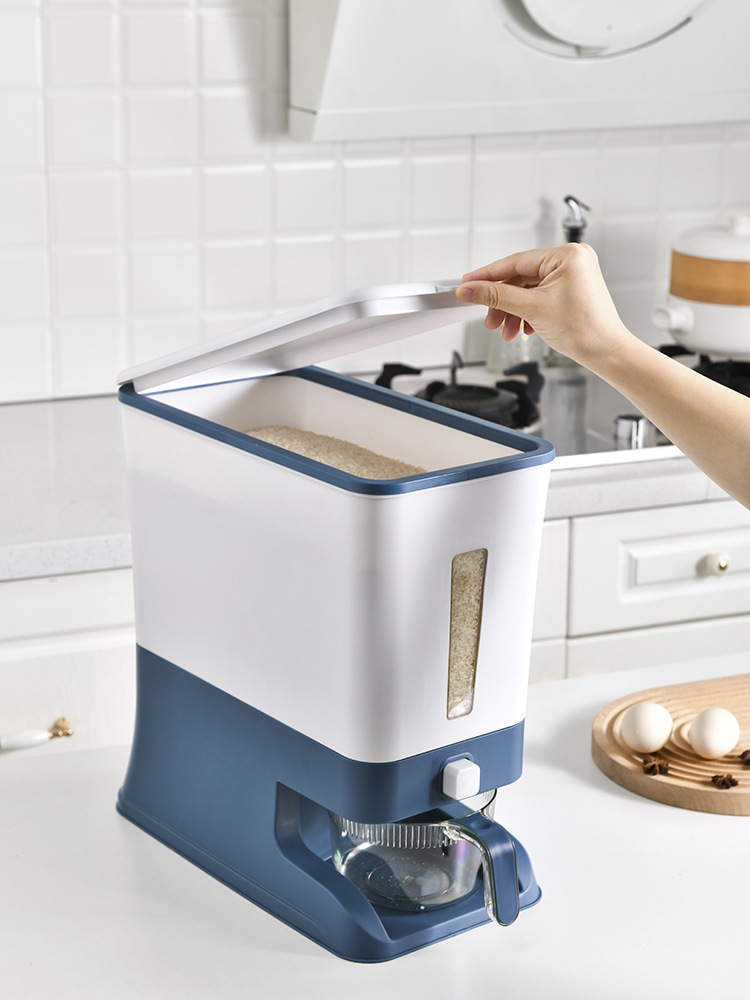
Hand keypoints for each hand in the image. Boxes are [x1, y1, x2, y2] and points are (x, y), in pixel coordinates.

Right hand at [455, 243, 629, 366]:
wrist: (606, 352)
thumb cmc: (584, 330)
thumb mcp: (531, 309)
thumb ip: (495, 297)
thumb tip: (469, 289)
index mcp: (567, 255)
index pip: (516, 261)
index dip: (488, 275)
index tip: (467, 283)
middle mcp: (573, 259)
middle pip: (521, 277)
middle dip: (503, 302)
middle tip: (488, 318)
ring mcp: (574, 274)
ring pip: (529, 290)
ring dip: (514, 311)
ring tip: (505, 330)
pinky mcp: (573, 288)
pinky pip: (541, 296)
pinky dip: (528, 312)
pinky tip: (522, 328)